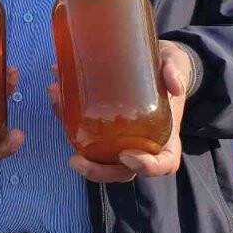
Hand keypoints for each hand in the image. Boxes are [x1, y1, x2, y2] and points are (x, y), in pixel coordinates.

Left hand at [48, 41, 190, 182]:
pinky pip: (83, 129)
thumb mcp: (176, 65)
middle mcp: (142, 144)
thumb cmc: (170, 70)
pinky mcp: (102, 125)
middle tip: (75, 161)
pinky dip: (66, 115)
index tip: (127, 156)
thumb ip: (176, 72)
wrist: (158, 62)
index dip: (146, 167)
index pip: (162, 164)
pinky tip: (56, 92)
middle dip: (97, 170)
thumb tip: (174, 84)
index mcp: (166, 138)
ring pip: (97, 154)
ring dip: (73, 141)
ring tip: (57, 108)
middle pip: (122, 170)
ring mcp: (120, 138)